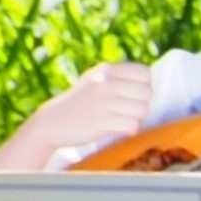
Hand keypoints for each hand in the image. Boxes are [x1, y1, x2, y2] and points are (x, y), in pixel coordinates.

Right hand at [36, 60, 153, 150]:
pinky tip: (120, 129)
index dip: (143, 86)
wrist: (51, 123)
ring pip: (143, 110)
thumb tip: (149, 81)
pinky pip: (132, 125)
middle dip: (141, 104)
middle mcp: (106, 84)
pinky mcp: (101, 123)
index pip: (144, 73)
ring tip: (122, 119)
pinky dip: (129, 129)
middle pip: (147, 93)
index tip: (132, 95)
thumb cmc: (79, 102)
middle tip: (127, 110)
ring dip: (136, 118)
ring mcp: (103, 103)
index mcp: (106, 70)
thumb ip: (119, 76)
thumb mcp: (95, 79)